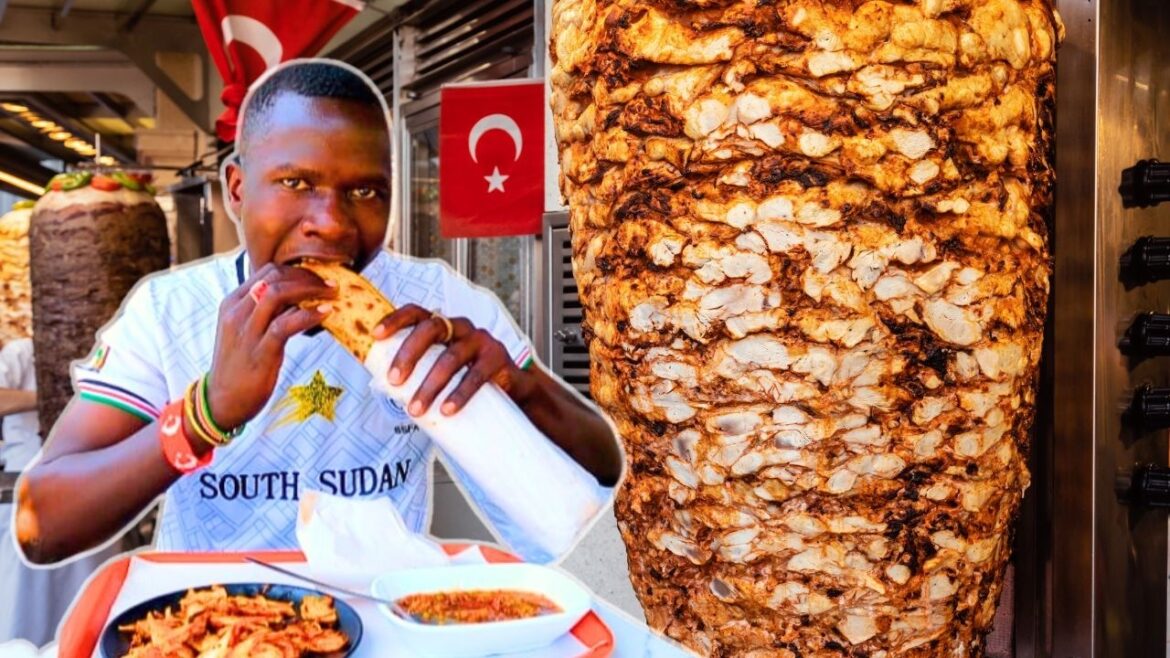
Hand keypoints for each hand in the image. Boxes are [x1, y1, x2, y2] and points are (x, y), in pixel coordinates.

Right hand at [206, 264, 335, 430]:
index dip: (296, 270)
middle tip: (329, 283)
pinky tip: (325, 312)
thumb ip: (267, 312)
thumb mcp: (247, 330)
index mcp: (233, 303)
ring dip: (310, 289)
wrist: (223, 401)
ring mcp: (247, 331)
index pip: (266, 271)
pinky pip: (286, 324)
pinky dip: (309, 314)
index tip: (317, 277)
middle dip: (307, 276)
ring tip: (331, 293)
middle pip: (274, 277)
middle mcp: (237, 312)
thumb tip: (299, 299)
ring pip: (278, 294)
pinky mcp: (260, 351)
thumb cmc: (240, 365)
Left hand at [372, 304, 533, 416]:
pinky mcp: (498, 359)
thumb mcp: (443, 367)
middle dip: (409, 355)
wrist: (512, 388)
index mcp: (444, 325)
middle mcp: (462, 327)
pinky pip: (477, 376)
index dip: (395, 320)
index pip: (416, 313)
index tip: (376, 336)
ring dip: (430, 385)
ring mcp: (482, 341)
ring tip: (415, 410)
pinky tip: (447, 409)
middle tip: (394, 381)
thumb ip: (422, 369)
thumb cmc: (467, 377)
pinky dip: (460, 394)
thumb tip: (384, 386)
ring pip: (451, 357)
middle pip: (431, 329)